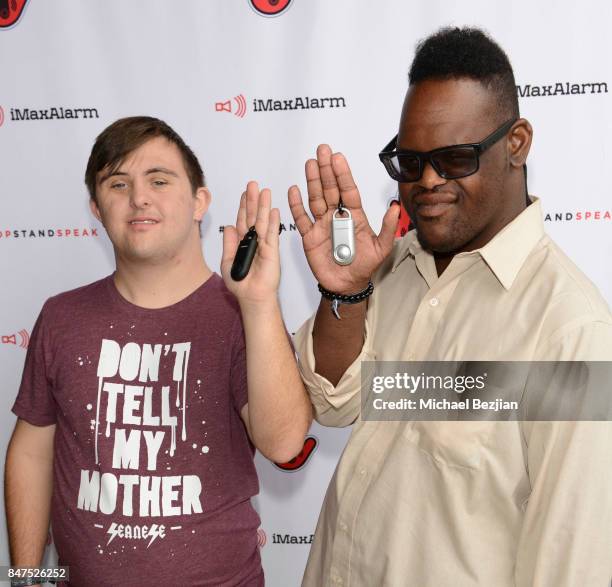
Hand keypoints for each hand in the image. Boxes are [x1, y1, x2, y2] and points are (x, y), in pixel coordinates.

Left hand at [221, 181, 280, 305]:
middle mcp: (253, 241)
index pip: (242, 220)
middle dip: (253, 200)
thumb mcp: (227, 261)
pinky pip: (271, 234)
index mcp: (242, 242)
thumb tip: (228, 226)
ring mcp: (263, 245)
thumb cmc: (240, 283)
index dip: (243, 206)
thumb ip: (228, 244)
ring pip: (262, 221)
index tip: (244, 192)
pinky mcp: (271, 251)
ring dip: (263, 206)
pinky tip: (274, 210)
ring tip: (265, 191)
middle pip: (252, 216)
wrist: (251, 297)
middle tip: (253, 184)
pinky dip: (272, 222)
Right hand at [288, 144, 398, 293]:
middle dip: (326, 170)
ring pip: (315, 198)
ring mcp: (322, 224)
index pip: (348, 190)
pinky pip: (301, 218)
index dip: (343, 174)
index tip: (338, 158)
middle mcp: (336, 216)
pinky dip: (296, 205)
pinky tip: (294, 190)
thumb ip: (388, 228)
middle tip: (322, 150)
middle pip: (330, 189)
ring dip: (312, 181)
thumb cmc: (364, 266)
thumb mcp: (382, 248)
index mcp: (354, 215)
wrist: (347, 285)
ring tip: (310, 163)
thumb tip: (395, 207)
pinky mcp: (309, 236)